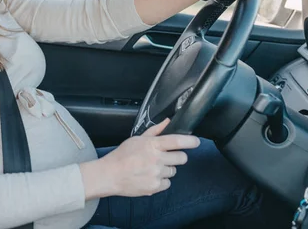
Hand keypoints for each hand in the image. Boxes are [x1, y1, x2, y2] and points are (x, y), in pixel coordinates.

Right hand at [79, 119, 199, 199]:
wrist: (110, 175)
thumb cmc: (122, 156)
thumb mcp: (137, 139)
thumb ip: (155, 131)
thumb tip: (168, 121)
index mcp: (152, 145)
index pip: (177, 141)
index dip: (190, 141)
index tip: (196, 142)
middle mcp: (156, 159)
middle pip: (182, 158)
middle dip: (177, 157)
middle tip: (167, 156)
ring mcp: (156, 174)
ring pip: (174, 171)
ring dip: (167, 169)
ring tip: (152, 167)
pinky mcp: (155, 186)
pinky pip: (167, 183)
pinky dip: (162, 180)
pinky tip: (150, 176)